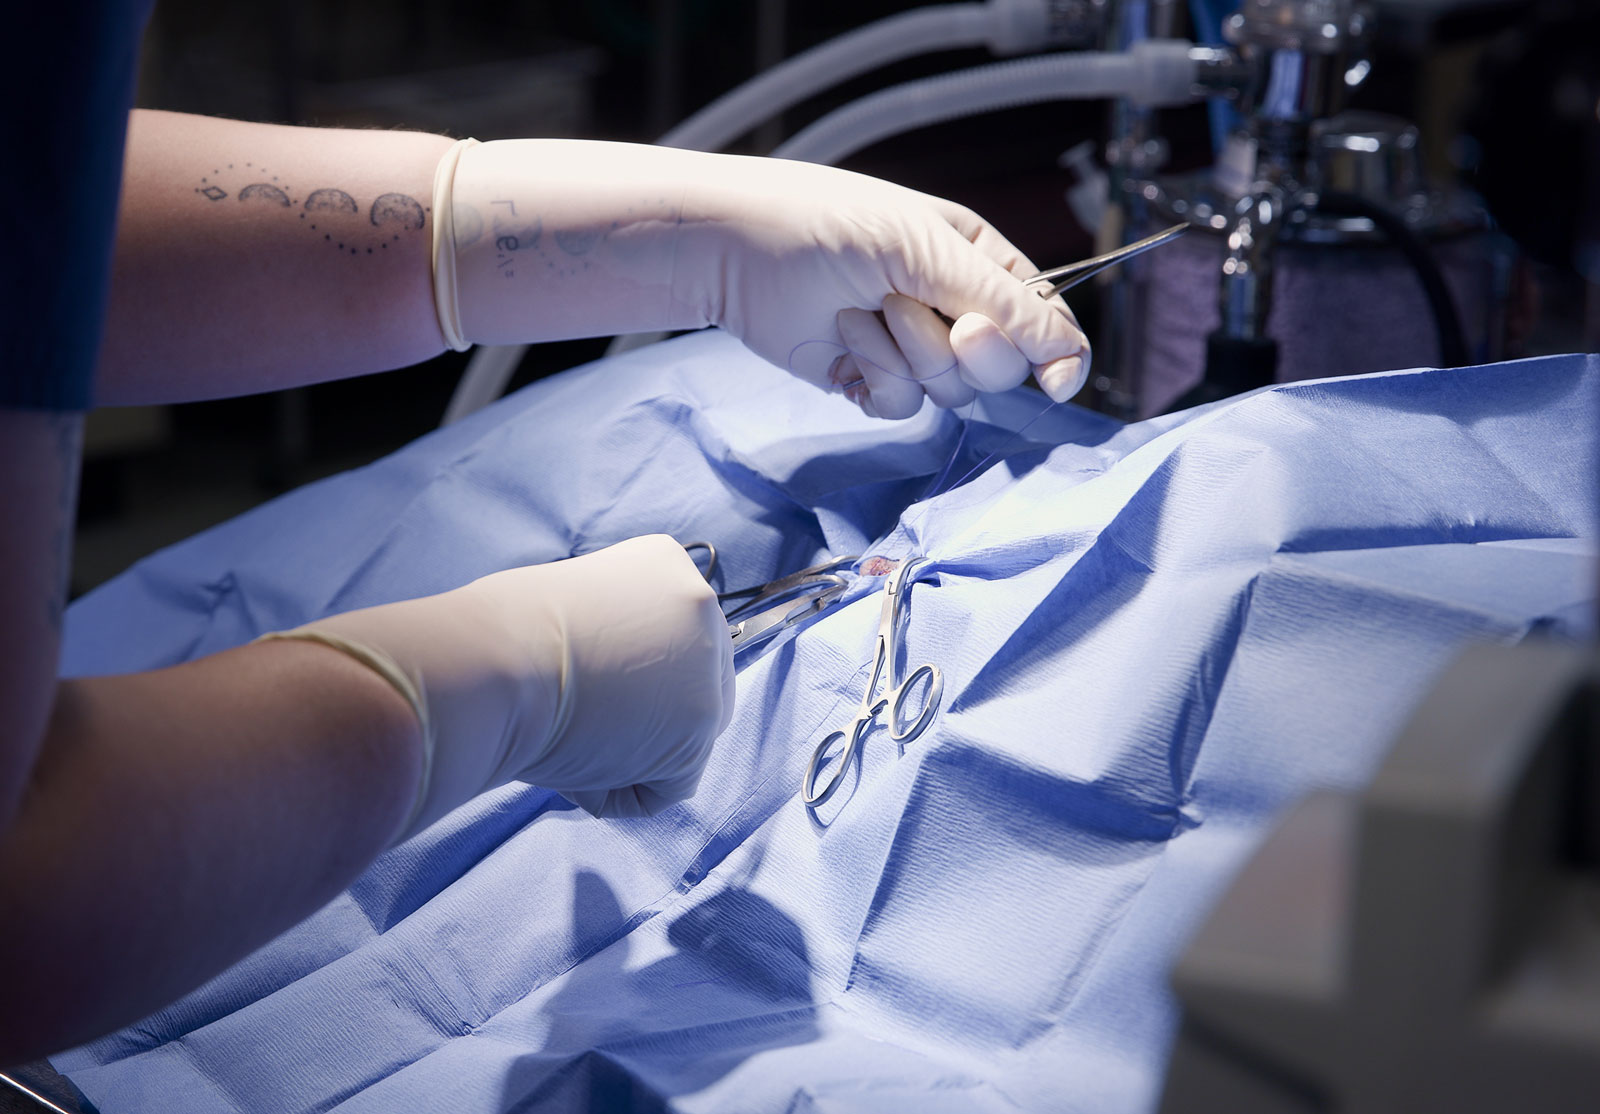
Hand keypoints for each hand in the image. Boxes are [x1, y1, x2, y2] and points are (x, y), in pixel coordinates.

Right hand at [271, 535, 733, 836]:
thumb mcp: (566, 615)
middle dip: (636, 720)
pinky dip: (621, 793)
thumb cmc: (497, 640)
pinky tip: (577, 764)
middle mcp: (702, 605)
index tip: (568, 680)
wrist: (490, 665)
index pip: (664, 645)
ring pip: (682, 742)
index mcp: (664, 566)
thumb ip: (609, 641)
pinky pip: (671, 786)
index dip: (615, 680)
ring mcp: (710, 664)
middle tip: (569, 720)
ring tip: (568, 735)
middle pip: (686, 691)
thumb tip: (617, 697)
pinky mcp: (704, 723)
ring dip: (626, 757)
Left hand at [439, 141, 1089, 417]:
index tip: (1056, 383)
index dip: (1057, 357)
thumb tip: (1068, 355)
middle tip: (923, 313)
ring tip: (867, 309)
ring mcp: (911, 350)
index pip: (1045, 323)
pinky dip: (873, 375)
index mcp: (981, 265)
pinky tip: (843, 338)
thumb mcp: (930, 249)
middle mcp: (953, 310)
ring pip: (949, 394)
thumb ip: (1005, 303)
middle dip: (963, 351)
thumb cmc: (832, 224)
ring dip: (908, 355)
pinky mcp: (869, 381)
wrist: (739, 251)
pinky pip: (901, 407)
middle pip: (1001, 371)